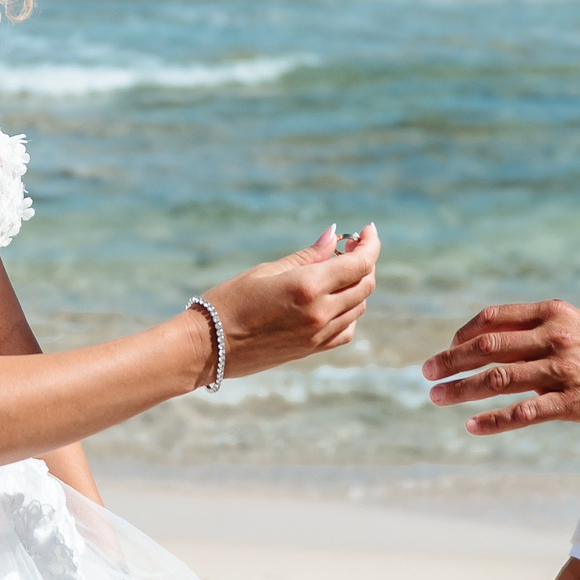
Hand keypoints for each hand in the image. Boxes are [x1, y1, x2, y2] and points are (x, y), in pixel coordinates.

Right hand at [196, 225, 378, 383]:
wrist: (208, 347)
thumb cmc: (230, 301)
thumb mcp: (267, 271)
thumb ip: (307, 255)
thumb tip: (334, 235)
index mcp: (308, 287)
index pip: (359, 263)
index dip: (370, 244)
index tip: (368, 230)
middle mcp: (320, 313)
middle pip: (364, 284)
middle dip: (365, 261)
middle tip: (351, 246)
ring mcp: (318, 335)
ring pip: (358, 306)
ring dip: (357, 285)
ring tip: (340, 269)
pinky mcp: (312, 350)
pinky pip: (346, 330)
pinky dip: (350, 312)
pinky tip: (335, 300)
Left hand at [420, 301, 579, 433]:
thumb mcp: (575, 323)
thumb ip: (536, 325)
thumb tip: (486, 335)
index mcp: (552, 313)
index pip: (493, 318)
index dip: (463, 334)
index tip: (449, 347)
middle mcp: (554, 338)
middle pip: (487, 347)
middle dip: (450, 360)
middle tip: (426, 372)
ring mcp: (563, 371)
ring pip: (497, 380)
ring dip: (460, 389)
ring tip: (437, 397)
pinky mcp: (572, 403)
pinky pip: (524, 413)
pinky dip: (493, 421)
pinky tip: (472, 426)